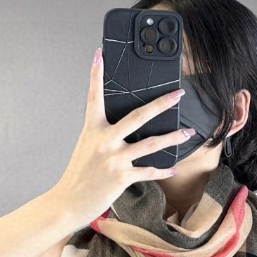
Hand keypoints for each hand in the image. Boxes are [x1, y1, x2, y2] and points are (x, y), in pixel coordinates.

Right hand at [52, 47, 195, 225]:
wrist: (68, 202)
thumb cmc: (79, 176)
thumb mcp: (86, 148)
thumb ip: (103, 136)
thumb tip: (125, 129)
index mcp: (92, 130)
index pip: (94, 96)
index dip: (96, 74)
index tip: (99, 54)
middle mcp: (104, 140)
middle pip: (138, 116)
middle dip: (162, 103)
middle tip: (178, 93)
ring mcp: (114, 158)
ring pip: (151, 144)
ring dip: (173, 137)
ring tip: (188, 132)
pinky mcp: (122, 176)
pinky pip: (148, 171)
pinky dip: (162, 171)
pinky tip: (173, 168)